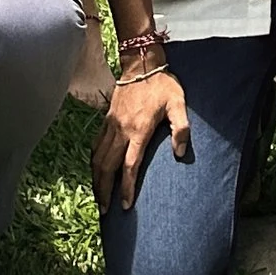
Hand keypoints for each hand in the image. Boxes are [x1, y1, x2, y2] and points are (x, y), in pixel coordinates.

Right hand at [92, 70, 191, 209]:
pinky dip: (93, 161)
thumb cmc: (162, 85)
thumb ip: (181, 128)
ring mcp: (111, 125)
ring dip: (96, 179)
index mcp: (138, 130)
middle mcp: (121, 130)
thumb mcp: (178, 103)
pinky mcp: (106, 120)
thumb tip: (180, 153)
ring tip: (98, 197)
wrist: (141, 64)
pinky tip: (96, 171)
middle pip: (107, 167)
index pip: (130, 166)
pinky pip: (96, 145)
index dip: (127, 187)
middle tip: (105, 210)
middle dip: (104, 190)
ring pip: (98, 158)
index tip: (126, 205)